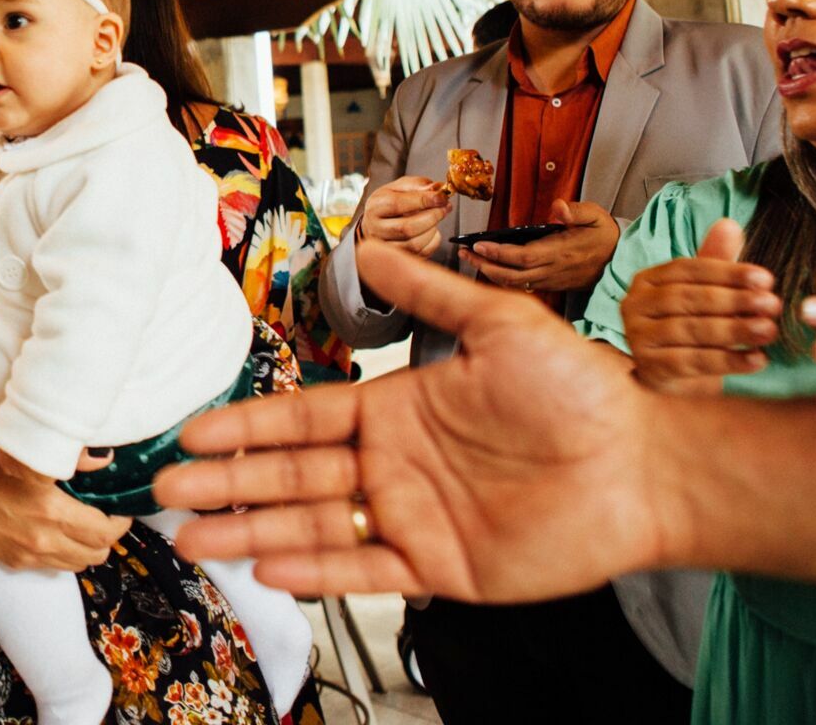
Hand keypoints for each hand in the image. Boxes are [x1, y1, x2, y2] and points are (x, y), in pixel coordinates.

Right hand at [0, 447, 131, 570]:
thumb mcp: (25, 456)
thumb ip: (71, 458)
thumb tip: (104, 459)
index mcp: (52, 510)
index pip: (106, 530)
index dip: (120, 521)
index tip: (120, 508)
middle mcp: (44, 539)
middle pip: (98, 553)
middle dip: (108, 536)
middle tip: (105, 516)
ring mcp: (30, 555)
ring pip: (79, 564)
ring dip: (88, 548)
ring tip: (83, 526)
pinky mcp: (17, 562)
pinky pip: (54, 565)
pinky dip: (64, 553)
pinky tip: (56, 532)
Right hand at [153, 240, 672, 601]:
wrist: (646, 465)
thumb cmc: (585, 391)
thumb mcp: (500, 324)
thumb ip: (429, 291)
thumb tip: (369, 245)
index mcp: (397, 410)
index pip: (304, 420)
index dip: (248, 425)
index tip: (196, 429)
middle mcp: (394, 465)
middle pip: (291, 476)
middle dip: (227, 482)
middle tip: (168, 487)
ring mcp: (414, 518)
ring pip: (313, 526)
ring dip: (251, 530)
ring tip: (195, 537)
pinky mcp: (443, 568)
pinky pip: (366, 570)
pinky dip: (317, 571)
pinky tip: (269, 567)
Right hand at [357, 177, 449, 255]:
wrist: (377, 222)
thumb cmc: (390, 203)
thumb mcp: (400, 187)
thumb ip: (418, 185)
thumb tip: (436, 189)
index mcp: (375, 207)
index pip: (397, 204)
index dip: (423, 201)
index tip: (441, 197)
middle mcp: (376, 228)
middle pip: (407, 228)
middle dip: (432, 217)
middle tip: (444, 208)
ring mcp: (385, 246)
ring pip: (415, 244)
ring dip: (432, 230)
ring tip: (435, 219)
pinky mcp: (397, 258)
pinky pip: (421, 254)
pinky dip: (432, 242)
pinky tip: (430, 231)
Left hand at [460, 199, 619, 292]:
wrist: (622, 260)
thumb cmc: (606, 236)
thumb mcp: (596, 216)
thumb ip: (575, 211)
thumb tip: (558, 207)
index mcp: (560, 252)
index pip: (522, 257)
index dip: (498, 253)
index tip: (477, 246)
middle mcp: (553, 270)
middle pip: (511, 274)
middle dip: (484, 265)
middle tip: (463, 254)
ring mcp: (552, 280)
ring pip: (515, 283)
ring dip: (490, 273)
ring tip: (471, 260)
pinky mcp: (552, 285)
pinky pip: (523, 286)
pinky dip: (503, 279)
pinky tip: (491, 269)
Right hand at [622, 218, 777, 392]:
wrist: (673, 377)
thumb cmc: (690, 328)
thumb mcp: (703, 293)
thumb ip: (716, 262)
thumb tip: (729, 224)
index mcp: (647, 280)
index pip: (687, 269)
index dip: (727, 272)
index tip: (766, 279)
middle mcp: (635, 305)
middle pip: (687, 299)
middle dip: (733, 301)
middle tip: (772, 305)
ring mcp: (638, 338)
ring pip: (689, 330)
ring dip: (734, 330)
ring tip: (768, 330)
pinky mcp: (649, 368)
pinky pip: (690, 362)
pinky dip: (727, 361)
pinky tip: (757, 360)